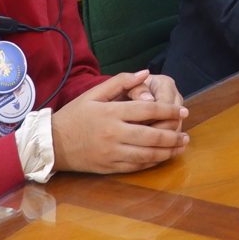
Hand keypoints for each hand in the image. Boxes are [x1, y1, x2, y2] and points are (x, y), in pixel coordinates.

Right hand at [50, 69, 190, 173]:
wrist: (52, 143)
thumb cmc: (75, 115)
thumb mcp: (94, 93)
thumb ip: (120, 82)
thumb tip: (145, 73)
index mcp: (111, 113)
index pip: (148, 111)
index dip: (169, 111)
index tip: (183, 111)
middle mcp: (113, 134)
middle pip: (151, 135)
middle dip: (173, 135)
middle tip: (186, 134)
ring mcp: (111, 152)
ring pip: (146, 154)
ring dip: (167, 152)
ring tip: (180, 147)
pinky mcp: (109, 167)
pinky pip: (135, 167)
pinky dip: (152, 163)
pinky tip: (162, 158)